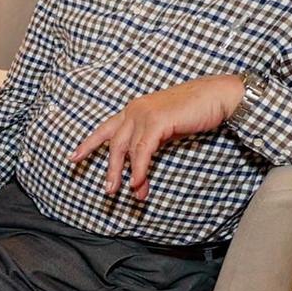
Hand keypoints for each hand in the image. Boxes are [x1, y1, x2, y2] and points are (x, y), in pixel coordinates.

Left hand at [70, 74, 243, 199]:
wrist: (217, 96)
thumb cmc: (195, 111)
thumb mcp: (167, 129)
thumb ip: (151, 147)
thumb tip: (140, 173)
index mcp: (135, 109)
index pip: (105, 129)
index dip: (88, 144)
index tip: (73, 158)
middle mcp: (135, 109)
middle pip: (114, 144)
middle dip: (110, 169)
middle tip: (108, 191)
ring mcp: (144, 113)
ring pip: (127, 150)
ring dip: (126, 175)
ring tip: (126, 194)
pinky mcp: (157, 120)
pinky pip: (142, 150)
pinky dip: (139, 169)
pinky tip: (138, 183)